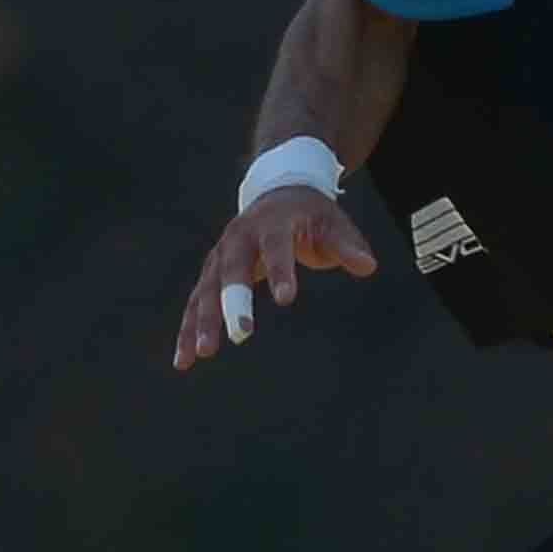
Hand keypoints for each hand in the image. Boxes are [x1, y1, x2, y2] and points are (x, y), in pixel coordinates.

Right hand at [171, 185, 377, 370]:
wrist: (278, 190)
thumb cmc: (310, 213)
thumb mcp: (333, 222)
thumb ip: (347, 246)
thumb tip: (368, 266)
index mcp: (272, 222)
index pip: (276, 245)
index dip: (281, 270)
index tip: (286, 298)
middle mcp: (240, 236)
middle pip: (232, 269)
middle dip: (234, 301)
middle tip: (241, 334)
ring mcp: (222, 254)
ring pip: (207, 288)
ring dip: (202, 320)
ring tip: (200, 355)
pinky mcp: (212, 273)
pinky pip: (197, 302)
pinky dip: (188, 329)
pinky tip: (184, 361)